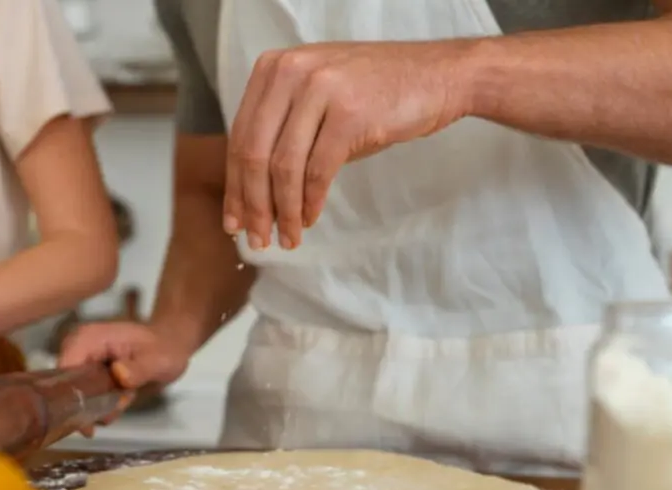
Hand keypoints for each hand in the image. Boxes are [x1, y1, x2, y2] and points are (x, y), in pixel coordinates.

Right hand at [58, 321, 190, 436]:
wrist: (172, 347)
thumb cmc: (165, 349)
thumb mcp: (157, 360)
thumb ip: (138, 368)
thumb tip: (119, 374)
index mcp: (89, 338)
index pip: (64, 368)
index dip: (70, 396)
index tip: (86, 421)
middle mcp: (79, 349)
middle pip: (65, 386)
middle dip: (88, 406)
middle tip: (113, 411)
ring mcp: (83, 362)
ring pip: (77, 396)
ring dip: (99, 407)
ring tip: (125, 400)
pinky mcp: (90, 374)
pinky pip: (87, 397)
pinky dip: (103, 405)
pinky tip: (123, 400)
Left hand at [225, 40, 474, 248]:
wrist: (437, 75)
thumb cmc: (374, 94)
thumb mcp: (315, 98)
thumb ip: (281, 132)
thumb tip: (250, 196)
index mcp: (273, 68)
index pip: (240, 138)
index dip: (234, 186)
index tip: (233, 221)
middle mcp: (290, 72)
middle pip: (254, 155)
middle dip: (253, 206)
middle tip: (257, 239)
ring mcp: (319, 90)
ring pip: (284, 168)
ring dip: (283, 212)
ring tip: (287, 238)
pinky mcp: (349, 114)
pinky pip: (317, 172)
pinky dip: (310, 202)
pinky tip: (310, 218)